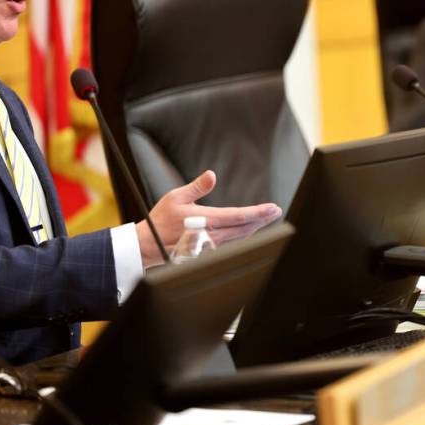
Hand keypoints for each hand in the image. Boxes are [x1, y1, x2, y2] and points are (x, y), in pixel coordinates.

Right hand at [135, 170, 282, 265]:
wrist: (148, 246)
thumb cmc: (160, 221)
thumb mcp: (175, 197)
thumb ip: (197, 187)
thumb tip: (212, 175)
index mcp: (206, 220)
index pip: (239, 216)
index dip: (258, 213)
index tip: (272, 208)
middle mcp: (212, 235)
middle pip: (244, 228)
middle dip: (262, 219)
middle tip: (276, 212)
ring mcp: (211, 245)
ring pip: (239, 236)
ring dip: (254, 227)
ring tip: (265, 218)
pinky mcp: (207, 249)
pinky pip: (230, 241)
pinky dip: (242, 233)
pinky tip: (247, 229)